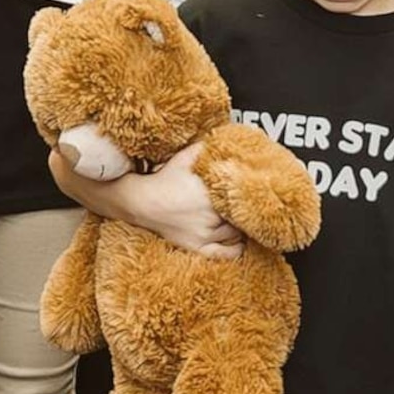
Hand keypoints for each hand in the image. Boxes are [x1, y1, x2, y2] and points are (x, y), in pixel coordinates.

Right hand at [98, 140, 243, 257]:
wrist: (140, 202)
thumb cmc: (162, 180)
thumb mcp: (184, 157)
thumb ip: (206, 149)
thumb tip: (223, 140)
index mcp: (211, 194)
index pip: (240, 196)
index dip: (248, 193)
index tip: (253, 189)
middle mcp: (210, 216)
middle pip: (240, 215)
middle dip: (243, 209)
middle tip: (247, 203)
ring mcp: (205, 234)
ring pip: (235, 233)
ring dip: (239, 225)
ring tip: (240, 216)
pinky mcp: (197, 247)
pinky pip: (225, 253)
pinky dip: (235, 248)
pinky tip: (239, 241)